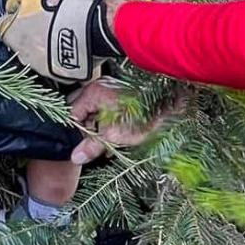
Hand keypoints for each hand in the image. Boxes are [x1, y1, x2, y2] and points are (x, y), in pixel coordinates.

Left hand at [0, 0, 123, 83]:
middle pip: (20, 43)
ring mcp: (42, 68)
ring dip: (45, 45)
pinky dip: (62, 56)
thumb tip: (12, 6)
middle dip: (29, 33)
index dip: (14, 16)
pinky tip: (73, 44)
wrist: (96, 26)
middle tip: (47, 20)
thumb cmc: (63, 5)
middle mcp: (22, 55)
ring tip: (63, 31)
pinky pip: (57, 65)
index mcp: (11, 34)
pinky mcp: (62, 76)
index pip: (2, 26)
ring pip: (38, 55)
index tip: (25, 11)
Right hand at [68, 79, 186, 164]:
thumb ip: (92, 146)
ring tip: (103, 145)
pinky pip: (106, 109)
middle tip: (88, 145)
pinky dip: (106, 123)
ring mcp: (111, 90)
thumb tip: (76, 156)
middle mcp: (100, 87)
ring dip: (96, 128)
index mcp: (94, 93)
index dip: (73, 132)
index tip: (76, 146)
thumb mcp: (115, 136)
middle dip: (84, 129)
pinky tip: (113, 137)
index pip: (71, 113)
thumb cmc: (147, 117)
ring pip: (94, 111)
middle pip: (80, 110)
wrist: (173, 109)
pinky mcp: (122, 95)